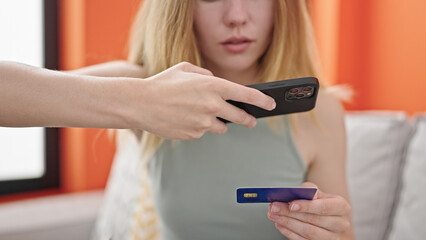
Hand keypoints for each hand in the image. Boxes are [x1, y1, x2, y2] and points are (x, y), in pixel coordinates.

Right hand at [128, 62, 275, 139]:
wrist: (141, 104)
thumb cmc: (163, 83)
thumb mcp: (186, 69)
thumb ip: (207, 75)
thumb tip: (218, 83)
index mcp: (213, 86)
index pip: (247, 96)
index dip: (263, 101)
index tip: (271, 104)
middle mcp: (212, 105)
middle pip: (241, 117)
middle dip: (248, 120)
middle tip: (251, 121)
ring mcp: (203, 123)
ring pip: (222, 127)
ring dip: (218, 122)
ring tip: (201, 114)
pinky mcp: (194, 134)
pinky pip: (203, 132)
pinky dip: (199, 127)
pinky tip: (185, 119)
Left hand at [268, 182, 352, 239]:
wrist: (332, 220)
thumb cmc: (323, 203)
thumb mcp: (320, 194)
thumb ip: (311, 190)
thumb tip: (300, 192)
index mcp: (342, 207)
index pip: (324, 207)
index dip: (307, 206)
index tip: (291, 204)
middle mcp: (340, 224)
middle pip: (313, 220)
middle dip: (291, 213)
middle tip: (274, 207)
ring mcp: (332, 237)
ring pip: (308, 232)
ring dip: (288, 223)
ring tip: (273, 215)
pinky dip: (289, 232)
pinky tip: (279, 224)